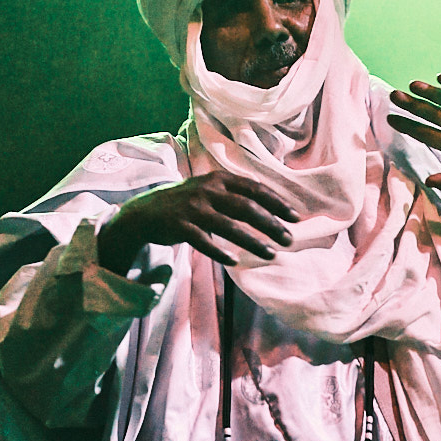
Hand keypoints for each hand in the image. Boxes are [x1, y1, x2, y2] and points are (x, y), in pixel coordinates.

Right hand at [98, 169, 298, 275]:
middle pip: (246, 207)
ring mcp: (192, 208)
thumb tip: (271, 207)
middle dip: (270, 224)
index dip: (276, 202)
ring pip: (228, 226)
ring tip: (271, 254)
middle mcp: (207, 190)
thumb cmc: (186, 203)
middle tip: (289, 239)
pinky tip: (234, 260)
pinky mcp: (179, 226)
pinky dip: (218, 250)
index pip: (254, 189)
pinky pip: (202, 241)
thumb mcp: (210, 190)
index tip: (295, 217)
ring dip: (252, 241)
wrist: (144, 212)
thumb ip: (235, 194)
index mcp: (218, 179)